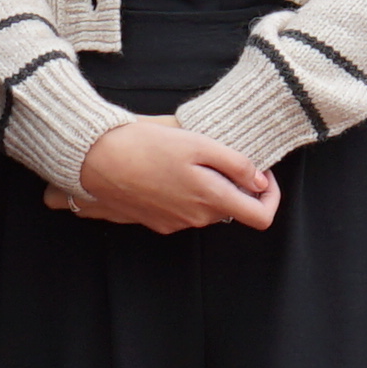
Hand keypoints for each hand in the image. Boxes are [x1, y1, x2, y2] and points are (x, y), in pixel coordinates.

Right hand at [66, 117, 282, 234]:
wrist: (95, 160)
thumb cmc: (146, 146)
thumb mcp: (198, 144)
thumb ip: (236, 164)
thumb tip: (260, 182)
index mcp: (211, 199)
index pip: (261, 217)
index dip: (271, 196)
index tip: (263, 174)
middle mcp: (195, 218)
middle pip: (233, 209)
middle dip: (236, 186)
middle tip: (223, 155)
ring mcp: (174, 223)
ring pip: (207, 209)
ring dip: (210, 188)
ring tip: (191, 158)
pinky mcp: (155, 221)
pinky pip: (184, 210)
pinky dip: (187, 193)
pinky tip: (169, 170)